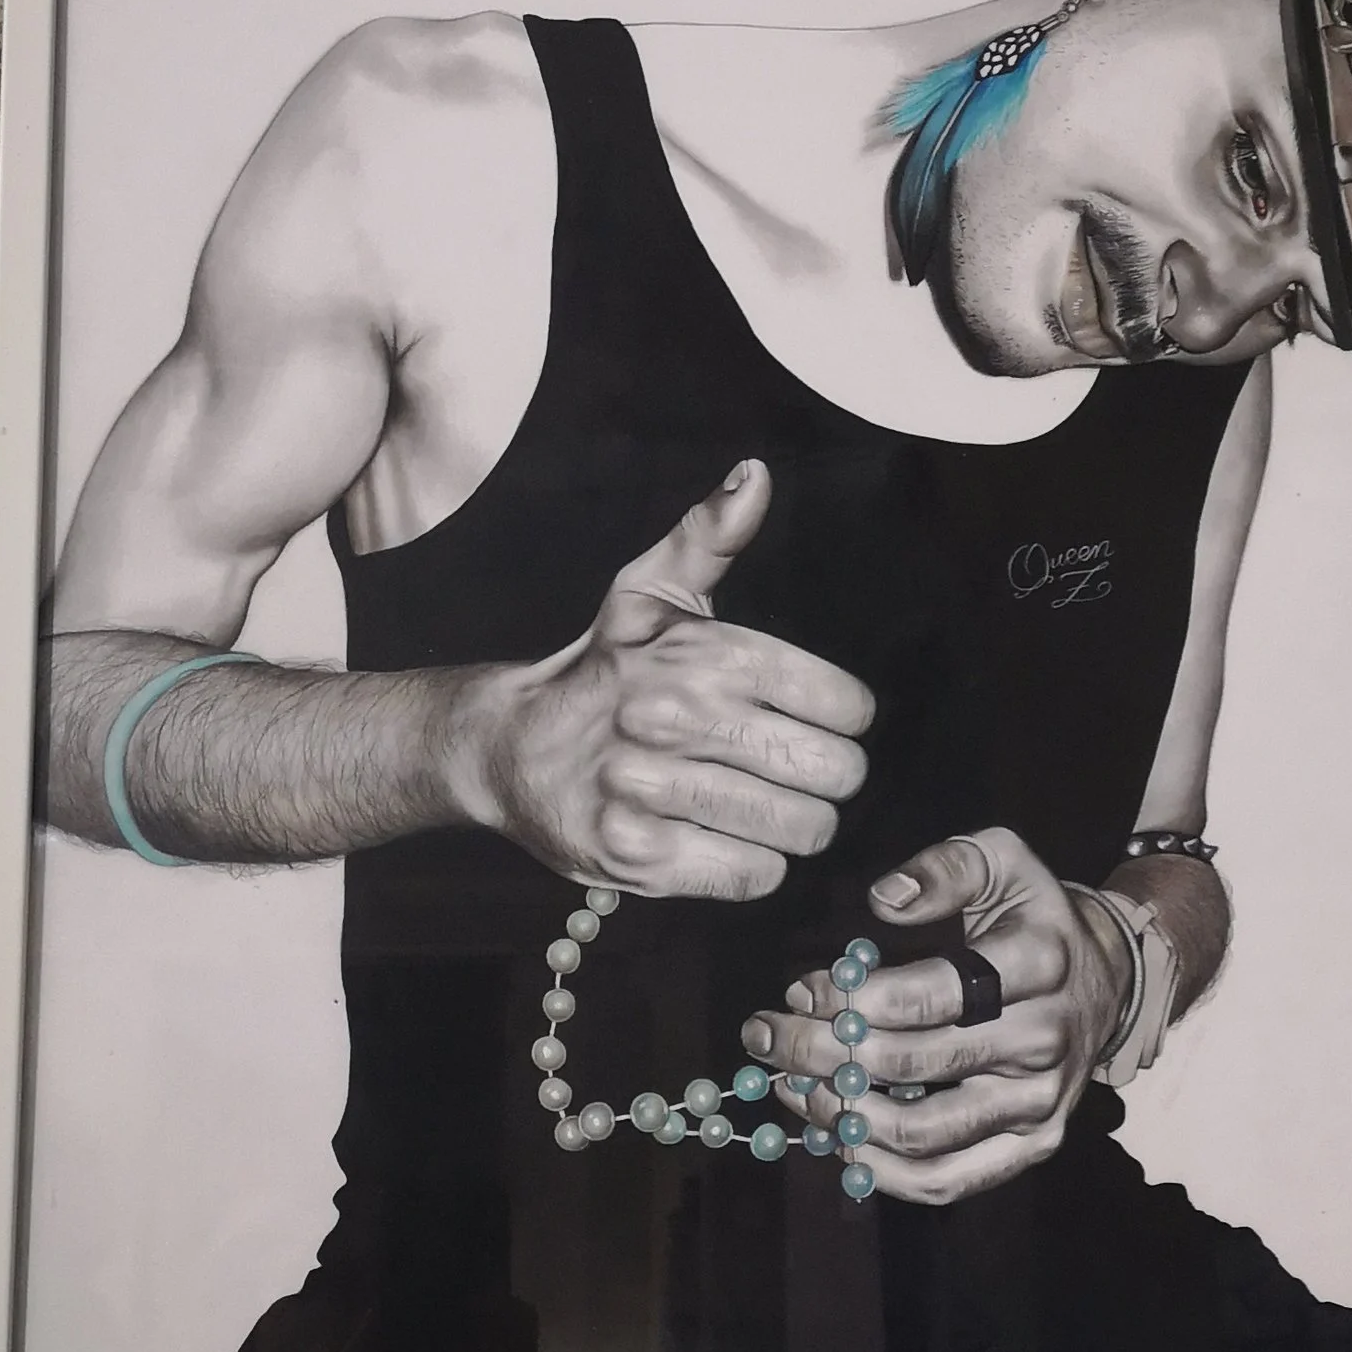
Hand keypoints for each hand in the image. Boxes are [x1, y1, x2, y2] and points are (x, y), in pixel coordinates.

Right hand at [469, 460, 873, 899]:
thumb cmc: (601, 669)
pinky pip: (753, 874)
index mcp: (703, 653)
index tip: (812, 721)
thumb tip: (756, 476)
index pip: (845, 706)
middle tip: (797, 775)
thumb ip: (711, 536)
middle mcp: (678, 718)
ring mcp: (655, 791)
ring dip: (793, 826)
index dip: (842, 721)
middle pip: (831, 774)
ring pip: (800, 830)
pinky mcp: (638, 857)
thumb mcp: (650, 594)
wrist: (506, 748)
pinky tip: (724, 839)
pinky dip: (753, 864)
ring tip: (763, 808)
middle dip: (827, 780)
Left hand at [743, 826, 1132, 1206]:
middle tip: (770, 1040)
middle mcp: (1044, 1038)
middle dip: (821, 1053)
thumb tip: (884, 901)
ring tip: (794, 1088)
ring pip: (921, 1133)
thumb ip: (945, 868)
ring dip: (840, 1115)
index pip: (929, 992)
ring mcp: (1041, 1102)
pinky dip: (881, 1172)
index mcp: (1038, 961)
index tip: (800, 992)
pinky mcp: (1034, 1146)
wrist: (1104, 979)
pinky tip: (837, 1138)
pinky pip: (947, 1180)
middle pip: (910, 1063)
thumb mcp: (1000, 861)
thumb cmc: (1030, 917)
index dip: (851, 998)